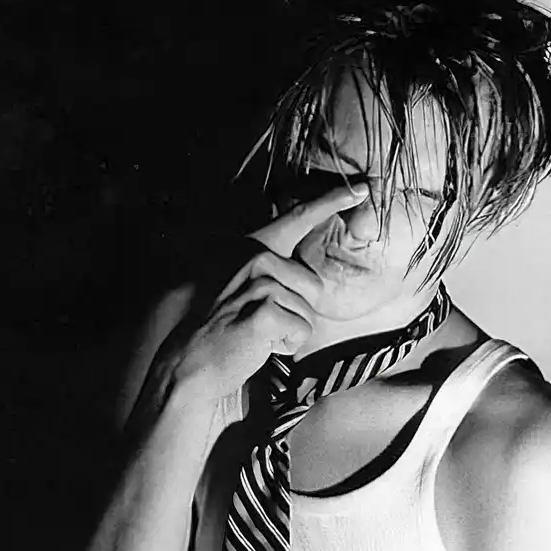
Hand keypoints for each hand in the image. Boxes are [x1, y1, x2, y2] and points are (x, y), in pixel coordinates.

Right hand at [153, 182, 367, 420]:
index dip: (331, 200)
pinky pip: (302, 330)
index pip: (297, 218)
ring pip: (309, 311)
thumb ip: (268, 271)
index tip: (363, 188)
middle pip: (313, 284)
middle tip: (259, 322)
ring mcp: (259, 281)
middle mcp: (254, 257)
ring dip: (288, 330)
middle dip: (296, 310)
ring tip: (254, 333)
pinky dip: (285, 345)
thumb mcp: (236, 286)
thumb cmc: (217, 330)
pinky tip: (257, 344)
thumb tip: (307, 277)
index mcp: (250, 248)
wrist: (187, 361)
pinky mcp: (265, 309)